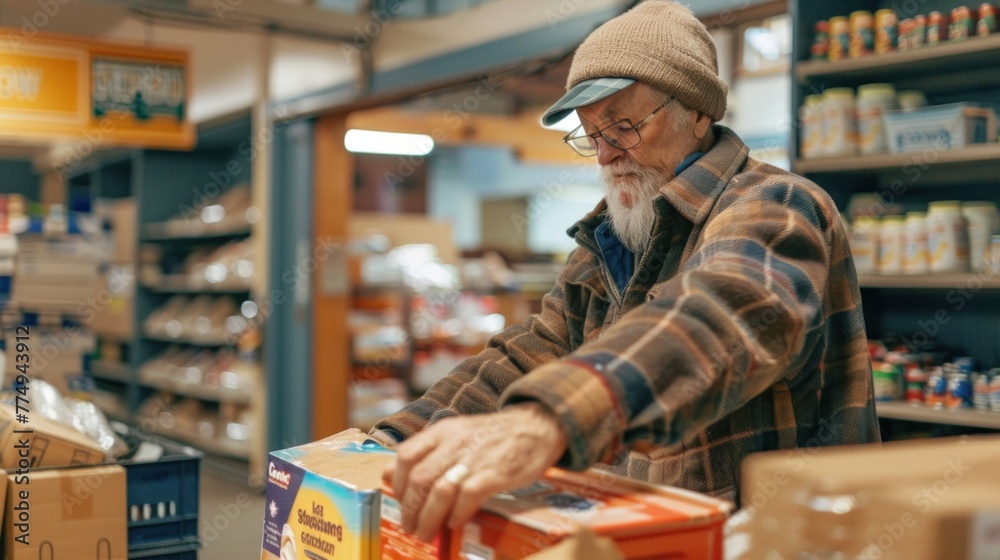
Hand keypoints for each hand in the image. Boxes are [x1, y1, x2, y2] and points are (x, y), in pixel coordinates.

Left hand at [384, 402, 566, 542]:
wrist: (537, 425)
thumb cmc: (496, 434)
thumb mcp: (456, 433)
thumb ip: (425, 452)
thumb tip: (387, 473)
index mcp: (443, 431)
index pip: (406, 455)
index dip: (396, 483)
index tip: (399, 501)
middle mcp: (454, 442)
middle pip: (419, 479)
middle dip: (409, 509)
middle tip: (410, 526)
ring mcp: (474, 458)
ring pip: (438, 491)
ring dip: (428, 518)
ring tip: (425, 533)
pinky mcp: (494, 474)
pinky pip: (467, 498)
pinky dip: (456, 514)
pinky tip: (455, 523)